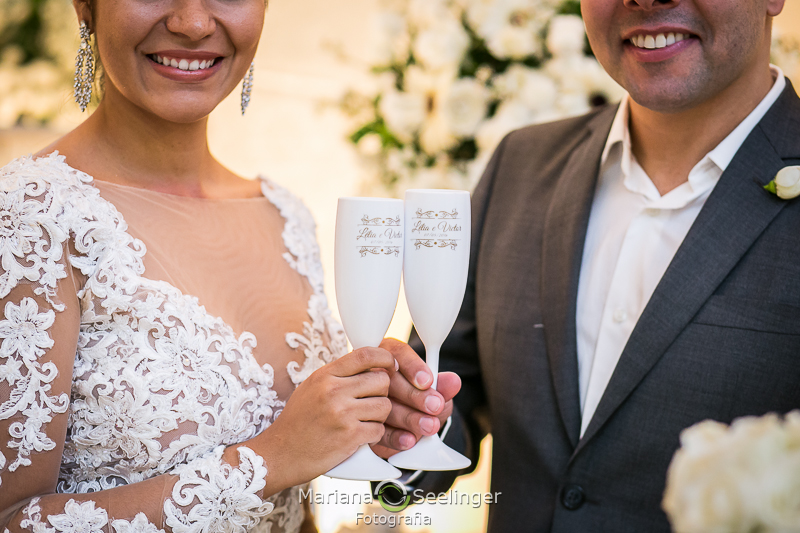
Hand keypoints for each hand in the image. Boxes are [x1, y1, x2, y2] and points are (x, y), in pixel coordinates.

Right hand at [254, 347, 394, 491]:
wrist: (281, 453)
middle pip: (381, 381)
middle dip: (382, 392)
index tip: (391, 365)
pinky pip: (379, 429)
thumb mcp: (312, 387)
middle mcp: (334, 391)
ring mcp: (343, 413)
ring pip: (385, 406)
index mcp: (325, 375)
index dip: (385, 357)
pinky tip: (359, 436)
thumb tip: (370, 364)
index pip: (365, 355)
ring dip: (379, 416)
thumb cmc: (298, 420)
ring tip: (363, 421)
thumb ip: (338, 375)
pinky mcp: (350, 436)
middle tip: (370, 402)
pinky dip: (373, 434)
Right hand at [371, 338, 460, 458]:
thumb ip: (441, 387)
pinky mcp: (357, 423)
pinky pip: (374, 428)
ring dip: (409, 417)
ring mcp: (360, 397)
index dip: (413, 366)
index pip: (397, 353)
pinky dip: (395, 436)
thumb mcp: (430, 394)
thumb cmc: (412, 402)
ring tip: (429, 425)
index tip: (427, 381)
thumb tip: (453, 382)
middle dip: (416, 396)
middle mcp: (370, 372)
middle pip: (390, 380)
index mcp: (386, 355)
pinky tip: (409, 439)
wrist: (395, 427)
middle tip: (435, 406)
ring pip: (383, 405)